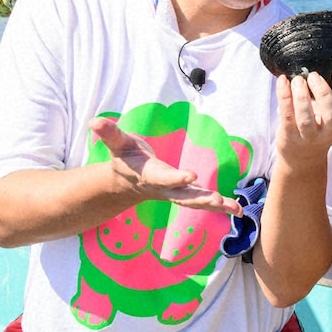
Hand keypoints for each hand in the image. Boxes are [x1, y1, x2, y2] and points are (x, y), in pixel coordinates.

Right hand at [90, 117, 241, 215]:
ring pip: (196, 201)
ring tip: (234, 208)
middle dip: (199, 198)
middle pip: (182, 195)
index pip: (163, 177)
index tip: (191, 175)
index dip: (176, 177)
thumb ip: (109, 133)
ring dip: (215, 205)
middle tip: (216, 200)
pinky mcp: (185, 193)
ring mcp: (175, 193)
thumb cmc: (125, 157)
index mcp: (148, 175)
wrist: (126, 181)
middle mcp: (163, 188)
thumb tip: (94, 121)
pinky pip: (203, 201)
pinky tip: (236, 209)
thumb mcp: (117, 144)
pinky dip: (220, 205)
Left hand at [276, 68, 331, 161]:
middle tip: (313, 75)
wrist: (301, 156)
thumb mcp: (331, 116)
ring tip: (297, 79)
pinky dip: (284, 96)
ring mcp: (309, 137)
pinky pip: (287, 115)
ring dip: (302, 96)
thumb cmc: (318, 126)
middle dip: (323, 91)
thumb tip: (325, 65)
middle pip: (331, 114)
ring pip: (307, 118)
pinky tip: (283, 81)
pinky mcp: (290, 136)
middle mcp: (329, 133)